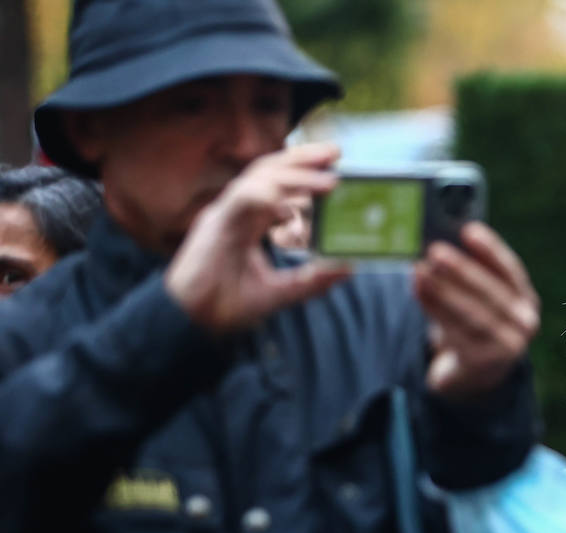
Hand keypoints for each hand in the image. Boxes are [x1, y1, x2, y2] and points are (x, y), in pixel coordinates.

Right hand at [166, 144, 349, 332]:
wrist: (192, 321)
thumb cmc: (226, 303)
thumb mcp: (280, 291)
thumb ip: (311, 280)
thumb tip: (348, 268)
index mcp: (250, 221)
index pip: (279, 185)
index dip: (305, 172)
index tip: (335, 166)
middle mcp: (238, 211)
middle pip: (270, 171)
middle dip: (302, 159)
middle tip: (335, 152)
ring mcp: (225, 214)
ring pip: (259, 179)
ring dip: (295, 176)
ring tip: (327, 180)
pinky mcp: (214, 225)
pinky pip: (240, 200)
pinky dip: (264, 195)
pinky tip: (288, 199)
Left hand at [414, 222, 539, 399]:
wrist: (476, 371)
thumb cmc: (474, 320)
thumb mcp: (478, 296)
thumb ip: (467, 273)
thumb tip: (438, 243)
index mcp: (526, 299)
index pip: (511, 270)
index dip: (491, 250)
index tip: (469, 230)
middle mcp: (525, 323)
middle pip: (492, 294)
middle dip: (462, 271)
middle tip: (435, 251)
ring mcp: (508, 346)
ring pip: (473, 316)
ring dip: (443, 291)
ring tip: (420, 270)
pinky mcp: (484, 363)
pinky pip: (457, 333)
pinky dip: (434, 309)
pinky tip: (418, 291)